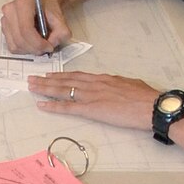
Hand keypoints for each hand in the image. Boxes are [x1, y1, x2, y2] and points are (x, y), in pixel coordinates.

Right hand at [0, 0, 70, 53]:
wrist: (44, 0)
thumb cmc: (50, 7)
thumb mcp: (61, 19)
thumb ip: (60, 33)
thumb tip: (50, 45)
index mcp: (23, 3)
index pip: (26, 30)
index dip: (38, 43)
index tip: (48, 47)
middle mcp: (10, 10)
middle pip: (19, 40)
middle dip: (34, 48)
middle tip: (46, 48)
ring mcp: (5, 19)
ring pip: (15, 45)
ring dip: (29, 49)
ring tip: (39, 44)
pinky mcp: (4, 28)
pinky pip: (12, 46)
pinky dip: (23, 49)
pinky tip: (32, 42)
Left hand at [27, 71, 159, 127]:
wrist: (151, 106)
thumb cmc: (146, 98)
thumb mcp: (131, 86)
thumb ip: (119, 86)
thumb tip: (116, 87)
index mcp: (104, 79)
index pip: (78, 75)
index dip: (63, 75)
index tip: (51, 74)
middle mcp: (95, 84)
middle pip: (66, 80)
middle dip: (48, 79)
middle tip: (33, 78)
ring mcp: (92, 96)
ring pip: (63, 90)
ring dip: (45, 89)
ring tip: (32, 87)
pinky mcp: (92, 109)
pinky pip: (67, 107)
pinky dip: (53, 106)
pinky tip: (41, 105)